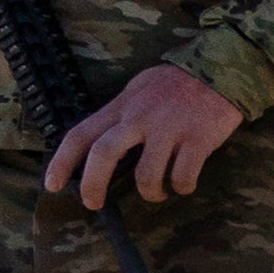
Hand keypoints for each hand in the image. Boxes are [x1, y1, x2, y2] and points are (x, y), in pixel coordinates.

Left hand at [41, 64, 244, 207]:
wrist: (221, 69)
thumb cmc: (178, 82)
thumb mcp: (139, 88)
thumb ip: (121, 114)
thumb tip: (103, 142)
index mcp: (122, 106)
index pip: (81, 134)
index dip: (62, 162)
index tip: (52, 185)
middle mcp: (140, 118)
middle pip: (104, 155)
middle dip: (93, 185)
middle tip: (92, 203)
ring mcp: (169, 129)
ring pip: (147, 175)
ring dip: (151, 193)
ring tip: (158, 193)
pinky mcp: (198, 140)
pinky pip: (183, 177)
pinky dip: (182, 187)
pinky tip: (184, 184)